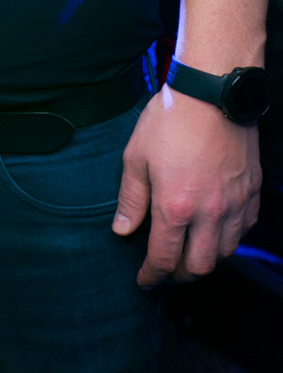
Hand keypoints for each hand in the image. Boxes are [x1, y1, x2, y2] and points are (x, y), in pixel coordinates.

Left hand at [113, 87, 260, 285]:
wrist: (212, 92)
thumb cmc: (170, 121)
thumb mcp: (136, 158)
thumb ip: (131, 199)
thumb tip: (122, 229)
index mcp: (175, 207)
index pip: (164, 258)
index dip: (151, 275)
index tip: (143, 280)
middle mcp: (209, 212)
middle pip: (199, 266)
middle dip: (179, 276)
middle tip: (165, 271)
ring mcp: (234, 203)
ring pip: (225, 252)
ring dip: (205, 260)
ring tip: (188, 253)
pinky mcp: (251, 191)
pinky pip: (243, 229)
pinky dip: (228, 239)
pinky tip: (214, 231)